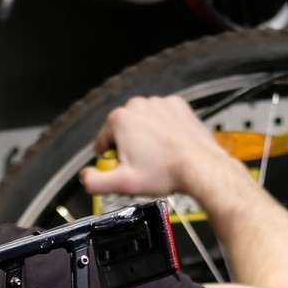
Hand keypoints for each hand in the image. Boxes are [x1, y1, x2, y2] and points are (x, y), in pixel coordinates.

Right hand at [80, 96, 243, 203]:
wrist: (201, 167)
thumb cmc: (166, 172)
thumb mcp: (123, 184)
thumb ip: (95, 182)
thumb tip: (85, 177)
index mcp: (120, 120)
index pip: (104, 140)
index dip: (112, 157)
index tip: (123, 167)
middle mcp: (138, 105)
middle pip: (124, 130)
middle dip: (130, 147)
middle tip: (143, 165)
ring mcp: (159, 103)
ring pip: (144, 123)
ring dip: (147, 138)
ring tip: (159, 156)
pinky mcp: (177, 106)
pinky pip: (163, 118)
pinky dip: (165, 129)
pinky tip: (170, 145)